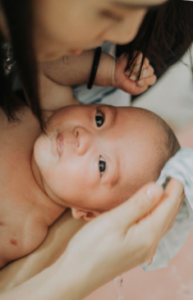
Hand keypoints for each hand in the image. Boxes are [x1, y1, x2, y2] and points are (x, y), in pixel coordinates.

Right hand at [63, 180, 183, 291]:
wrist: (76, 275)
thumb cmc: (91, 247)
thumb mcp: (114, 221)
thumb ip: (138, 204)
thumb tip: (158, 188)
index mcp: (148, 234)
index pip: (169, 205)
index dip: (174, 187)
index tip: (176, 170)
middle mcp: (151, 244)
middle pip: (169, 214)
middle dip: (173, 194)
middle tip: (174, 175)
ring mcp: (144, 249)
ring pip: (163, 222)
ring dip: (167, 205)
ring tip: (167, 189)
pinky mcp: (135, 251)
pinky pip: (154, 229)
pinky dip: (158, 215)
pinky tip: (153, 210)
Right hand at [112, 52, 156, 94]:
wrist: (114, 75)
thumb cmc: (124, 83)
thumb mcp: (135, 90)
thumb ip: (144, 87)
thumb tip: (148, 77)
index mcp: (147, 78)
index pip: (153, 78)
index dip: (146, 80)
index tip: (138, 82)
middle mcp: (146, 69)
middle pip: (150, 71)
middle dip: (140, 75)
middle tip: (131, 76)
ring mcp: (142, 61)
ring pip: (146, 63)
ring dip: (135, 69)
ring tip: (129, 71)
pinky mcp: (137, 54)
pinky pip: (140, 56)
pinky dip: (134, 62)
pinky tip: (129, 64)